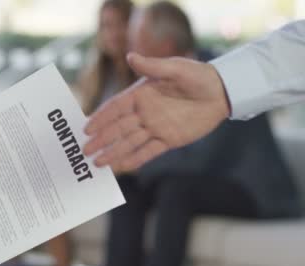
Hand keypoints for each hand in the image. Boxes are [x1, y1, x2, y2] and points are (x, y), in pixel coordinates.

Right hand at [83, 53, 229, 171]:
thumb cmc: (198, 76)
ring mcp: (155, 127)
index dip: (101, 118)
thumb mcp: (176, 68)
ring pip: (130, 142)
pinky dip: (135, 159)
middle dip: (101, 139)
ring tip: (98, 163)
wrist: (222, 93)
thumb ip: (153, 66)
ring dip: (113, 152)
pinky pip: (148, 151)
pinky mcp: (168, 140)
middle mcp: (144, 112)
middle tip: (85, 150)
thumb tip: (130, 56)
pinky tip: (122, 167)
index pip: (116, 108)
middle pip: (118, 128)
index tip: (86, 128)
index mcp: (141, 94)